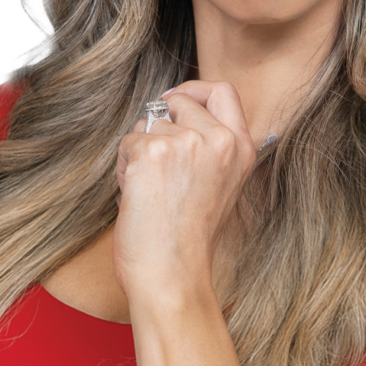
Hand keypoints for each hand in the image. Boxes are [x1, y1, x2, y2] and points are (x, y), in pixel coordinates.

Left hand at [113, 81, 255, 306]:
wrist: (172, 276)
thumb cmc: (187, 241)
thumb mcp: (218, 185)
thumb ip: (208, 148)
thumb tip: (173, 109)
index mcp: (241, 150)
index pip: (222, 92)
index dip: (193, 89)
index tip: (174, 102)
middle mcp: (219, 141)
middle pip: (177, 100)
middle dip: (158, 124)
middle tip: (155, 163)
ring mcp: (187, 144)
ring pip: (148, 122)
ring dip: (139, 151)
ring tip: (150, 190)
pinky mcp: (153, 152)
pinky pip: (128, 142)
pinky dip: (124, 167)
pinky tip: (137, 196)